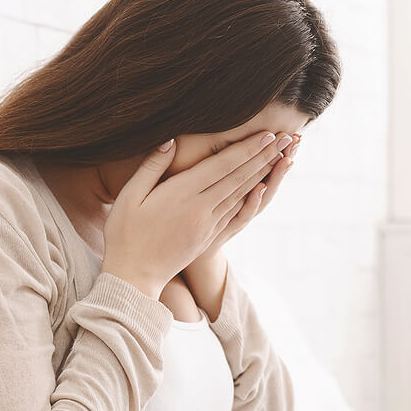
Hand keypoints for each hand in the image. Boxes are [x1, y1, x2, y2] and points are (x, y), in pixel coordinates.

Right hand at [99, 131, 289, 297]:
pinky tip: (263, 187)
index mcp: (181, 194)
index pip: (222, 166)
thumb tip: (170, 140)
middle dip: (264, 156)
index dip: (247, 149)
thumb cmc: (125, 233)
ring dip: (264, 174)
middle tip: (285, 139)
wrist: (134, 276)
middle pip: (239, 178)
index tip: (267, 134)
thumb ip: (152, 167)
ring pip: (242, 195)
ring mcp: (208, 225)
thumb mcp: (129, 196)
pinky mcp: (210, 237)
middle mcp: (201, 209)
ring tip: (281, 157)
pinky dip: (252, 198)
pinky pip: (236, 213)